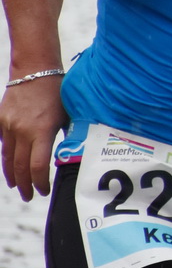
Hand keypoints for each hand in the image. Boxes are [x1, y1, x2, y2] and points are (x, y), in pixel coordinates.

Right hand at [0, 77, 66, 201]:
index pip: (37, 165)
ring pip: (7, 157)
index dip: (40, 182)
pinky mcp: (0, 120)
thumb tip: (68, 158)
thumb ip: (65, 138)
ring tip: (17, 186)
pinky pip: (2, 143)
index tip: (44, 191)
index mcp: (41, 130)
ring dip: (12, 174)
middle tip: (29, 196)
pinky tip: (9, 165)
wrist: (35, 70)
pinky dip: (6, 156)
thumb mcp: (67, 116)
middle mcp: (22, 130)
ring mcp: (8, 125)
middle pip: (19, 166)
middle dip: (25, 184)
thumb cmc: (57, 92)